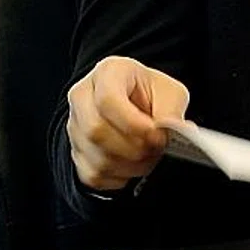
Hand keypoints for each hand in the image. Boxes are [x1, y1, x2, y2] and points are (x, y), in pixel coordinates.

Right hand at [65, 55, 189, 191]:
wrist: (135, 103)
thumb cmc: (151, 95)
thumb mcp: (170, 92)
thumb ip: (171, 111)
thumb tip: (175, 132)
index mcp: (108, 73)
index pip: (107, 99)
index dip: (132, 123)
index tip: (155, 134)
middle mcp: (83, 98)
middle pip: (96, 131)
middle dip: (134, 147)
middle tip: (157, 148)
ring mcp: (74, 127)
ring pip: (97, 157)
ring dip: (132, 165)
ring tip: (151, 155)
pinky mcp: (76, 153)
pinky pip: (95, 175)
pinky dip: (121, 177)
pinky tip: (135, 164)